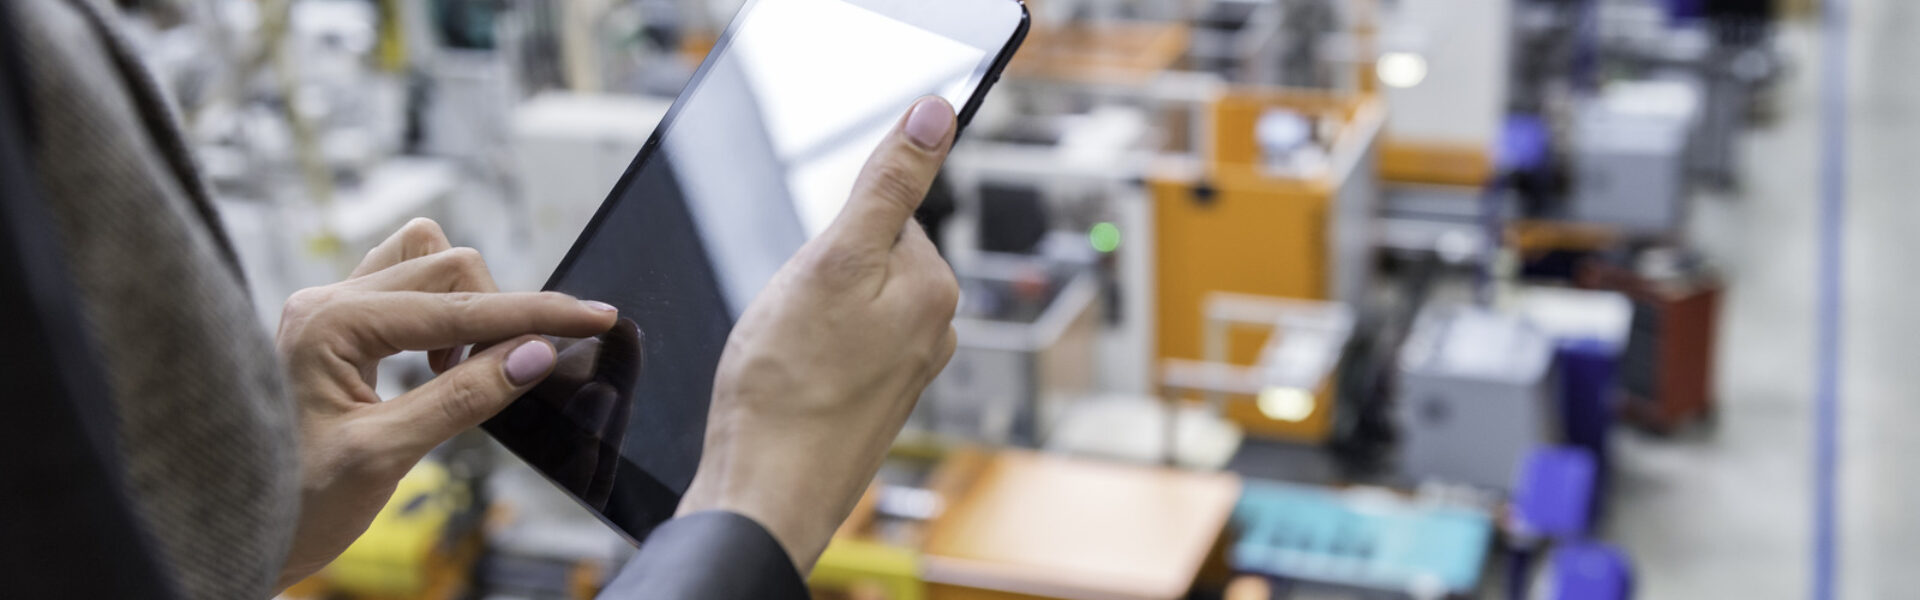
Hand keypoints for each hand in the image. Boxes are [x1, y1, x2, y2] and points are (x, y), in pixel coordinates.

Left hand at [274, 219, 617, 588]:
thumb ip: (464, 399)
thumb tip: (535, 354)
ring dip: (466, 305)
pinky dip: (442, 315)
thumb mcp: (385, 457)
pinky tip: (439, 366)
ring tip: (461, 372)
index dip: (536, 313)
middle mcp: (325, 301)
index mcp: (330, 324)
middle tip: (513, 375)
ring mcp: (328, 310)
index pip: (458, 306)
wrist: (232, 531)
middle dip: (498, 313)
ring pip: (425, 262)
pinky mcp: (336, 328)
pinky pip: (405, 288)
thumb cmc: (292, 502)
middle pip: (447, 265)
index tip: (596, 317)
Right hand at [676, 97, 960, 571]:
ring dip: (807, 316)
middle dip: (818, 274)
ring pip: (844, 305)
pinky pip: (834, 348)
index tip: (809, 273)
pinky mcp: (873, 401)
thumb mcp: (833, 259)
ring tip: (786, 354)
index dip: (830, 234)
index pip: (884, 214)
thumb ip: (888, 184)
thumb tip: (936, 115)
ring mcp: (905, 370)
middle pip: (864, 258)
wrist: (765, 493)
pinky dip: (805, 354)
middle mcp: (934, 330)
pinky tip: (786, 381)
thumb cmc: (787, 387)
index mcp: (936, 287)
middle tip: (790, 318)